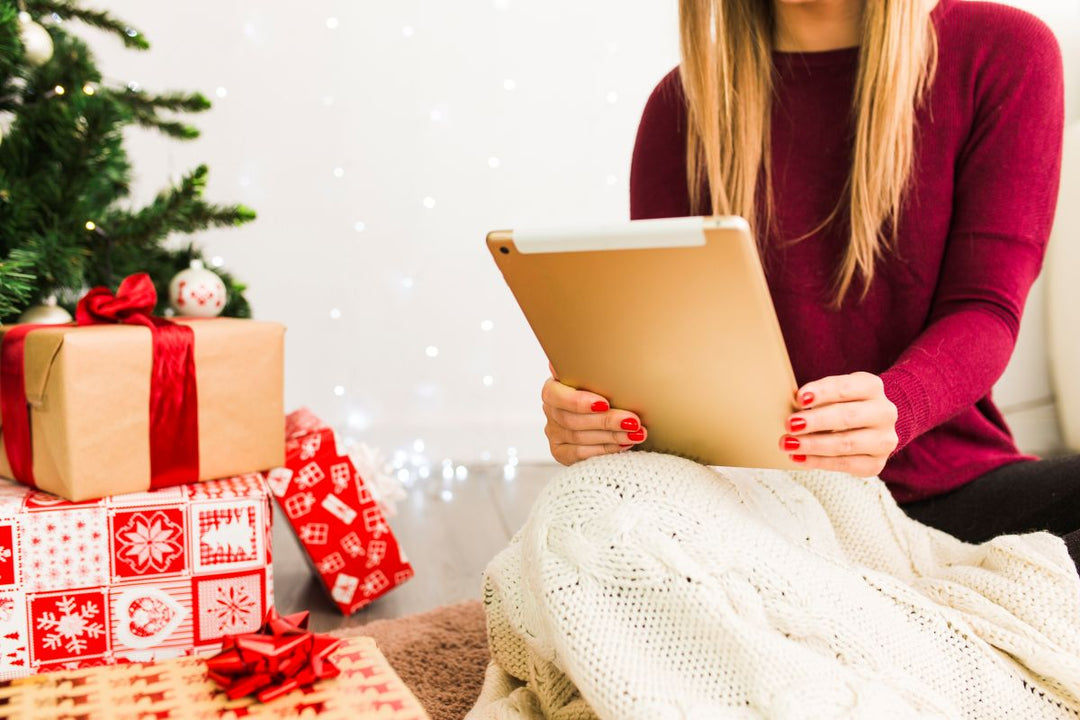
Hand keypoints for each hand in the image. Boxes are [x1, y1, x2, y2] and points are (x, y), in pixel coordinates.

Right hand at [542, 365, 645, 465]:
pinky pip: (580, 455)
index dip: (578, 401)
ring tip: (636, 432)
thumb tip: (586, 349)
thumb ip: (590, 366)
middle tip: (632, 420)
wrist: (612, 411)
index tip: (604, 403)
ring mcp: (555, 433)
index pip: (555, 395)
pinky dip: (605, 450)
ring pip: (580, 438)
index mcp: (554, 387)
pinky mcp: (562, 452)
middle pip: (572, 420)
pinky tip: (624, 444)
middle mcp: (551, 410)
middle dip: (606, 421)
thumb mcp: (600, 375)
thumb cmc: (606, 389)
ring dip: (611, 436)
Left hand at [779, 371, 898, 476]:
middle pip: (848, 416)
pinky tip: (799, 458)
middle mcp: (884, 412)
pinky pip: (845, 464)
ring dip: (814, 444)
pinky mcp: (877, 463)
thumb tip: (790, 409)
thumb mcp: (833, 394)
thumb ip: (815, 398)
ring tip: (789, 444)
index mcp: (872, 387)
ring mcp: (884, 439)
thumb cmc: (841, 406)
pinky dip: (819, 462)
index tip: (799, 398)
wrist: (868, 427)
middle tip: (790, 424)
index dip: (822, 392)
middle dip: (816, 421)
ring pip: (847, 443)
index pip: (846, 387)